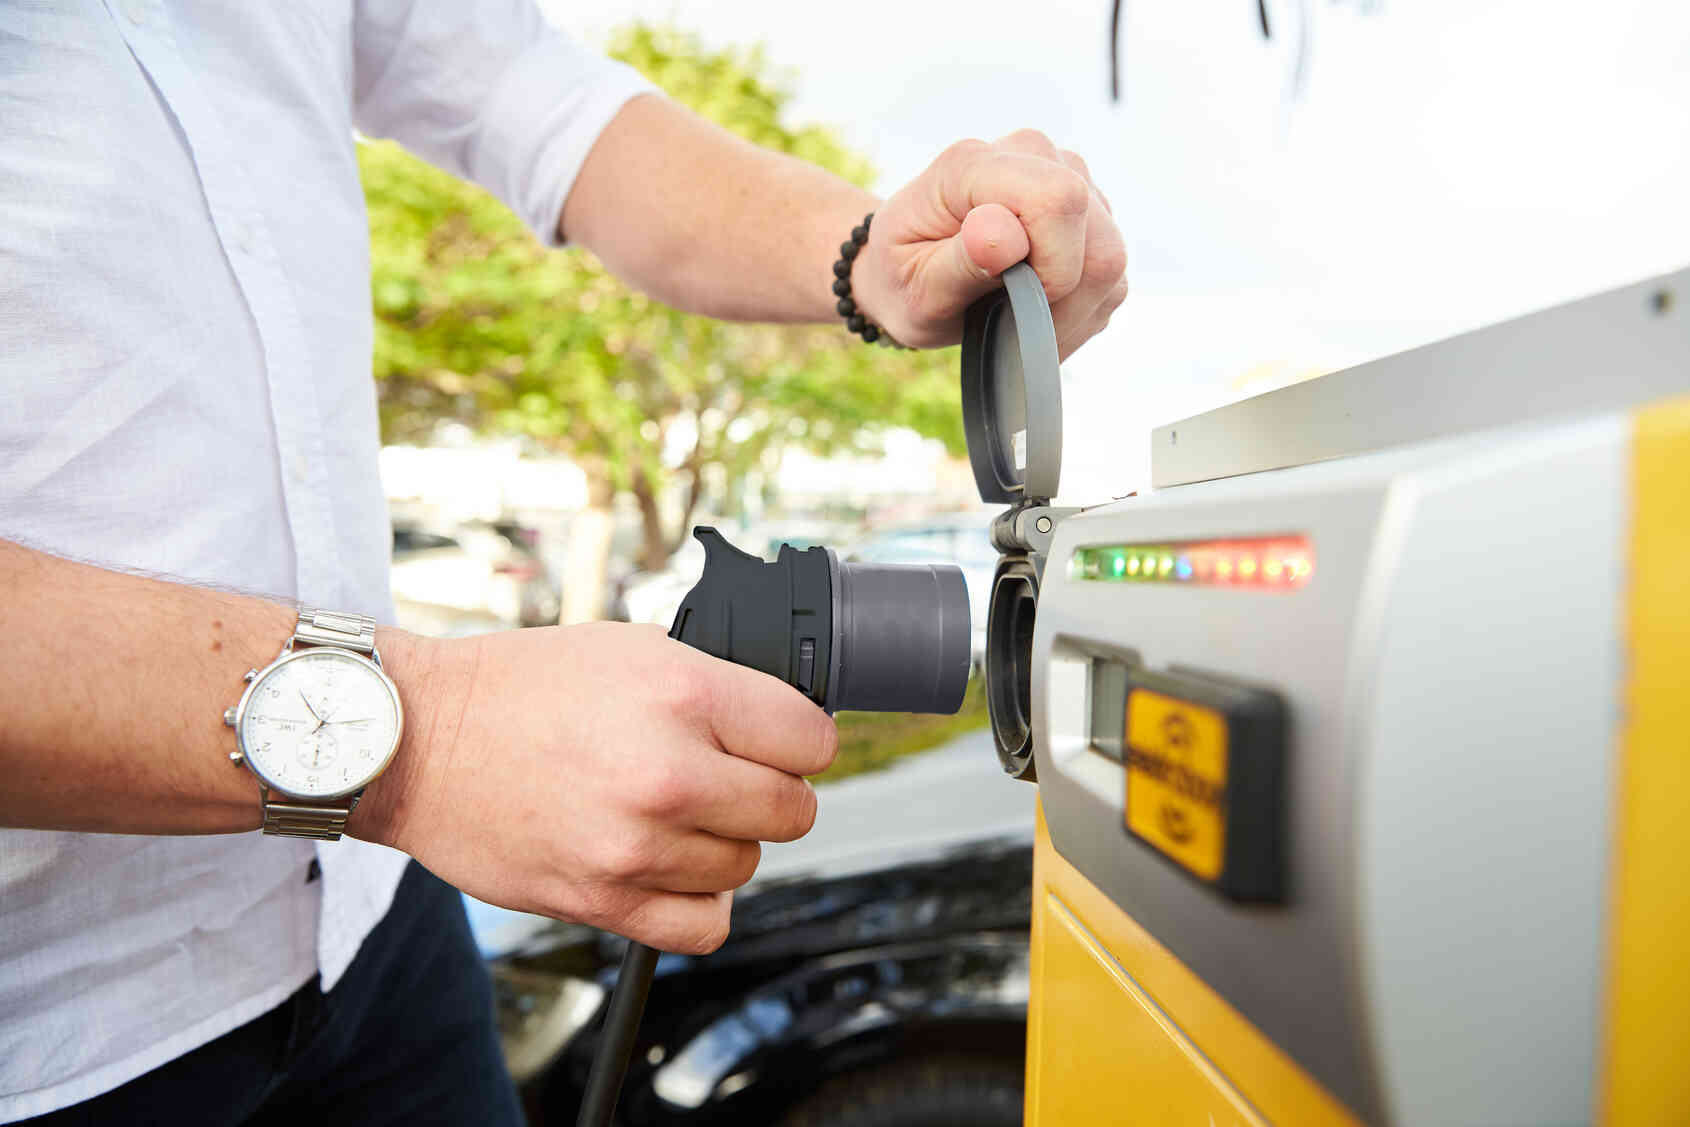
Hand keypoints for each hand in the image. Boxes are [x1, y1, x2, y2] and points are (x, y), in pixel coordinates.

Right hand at [358, 622, 836, 954]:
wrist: (420, 743)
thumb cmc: (518, 688)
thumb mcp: (630, 647)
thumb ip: (714, 681)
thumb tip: (783, 714)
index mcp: (685, 694)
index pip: (811, 740)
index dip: (801, 740)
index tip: (782, 742)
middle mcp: (670, 772)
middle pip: (793, 810)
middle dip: (769, 792)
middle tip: (730, 777)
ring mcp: (638, 844)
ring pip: (747, 866)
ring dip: (724, 843)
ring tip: (675, 814)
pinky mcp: (604, 900)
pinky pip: (705, 925)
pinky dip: (700, 902)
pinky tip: (673, 866)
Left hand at [851, 129, 1126, 359]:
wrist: (902, 268)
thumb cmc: (902, 277)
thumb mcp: (915, 288)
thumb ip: (959, 261)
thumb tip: (1003, 232)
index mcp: (974, 164)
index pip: (1058, 200)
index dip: (1052, 266)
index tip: (1014, 300)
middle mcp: (1030, 154)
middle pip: (1095, 233)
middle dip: (1064, 300)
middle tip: (1015, 330)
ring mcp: (1066, 177)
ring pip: (1110, 255)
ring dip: (1073, 310)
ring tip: (1022, 325)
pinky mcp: (1088, 210)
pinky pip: (1110, 269)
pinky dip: (1080, 308)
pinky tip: (1038, 316)